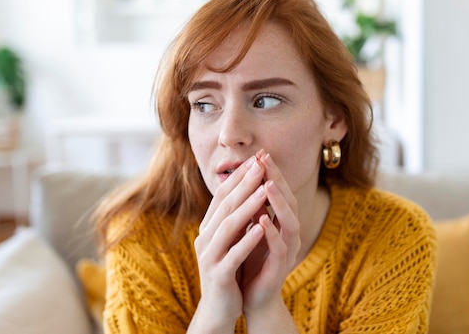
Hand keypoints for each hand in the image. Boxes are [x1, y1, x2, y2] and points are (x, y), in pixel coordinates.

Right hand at [191, 153, 268, 329]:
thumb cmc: (229, 269)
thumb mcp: (231, 240)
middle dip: (244, 184)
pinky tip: (262, 227)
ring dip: (247, 206)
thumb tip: (251, 188)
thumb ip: (235, 218)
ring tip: (264, 190)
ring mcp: (208, 257)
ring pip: (228, 226)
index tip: (256, 160)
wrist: (219, 308)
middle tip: (260, 165)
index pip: (222, 196)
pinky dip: (248, 239)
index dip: (239, 177)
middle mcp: (204, 238)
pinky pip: (233, 254)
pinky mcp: (218, 275)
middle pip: (225, 206)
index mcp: (208, 228)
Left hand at [240, 151, 299, 317]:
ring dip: (279, 202)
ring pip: (290, 221)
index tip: (260, 154)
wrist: (251, 297)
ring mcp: (288, 249)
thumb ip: (252, 209)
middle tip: (265, 160)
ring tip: (268, 184)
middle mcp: (289, 233)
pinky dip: (272, 232)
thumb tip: (245, 180)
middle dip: (277, 179)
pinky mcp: (281, 267)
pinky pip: (280, 246)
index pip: (280, 192)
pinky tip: (262, 219)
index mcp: (282, 223)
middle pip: (289, 200)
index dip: (272, 173)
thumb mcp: (249, 229)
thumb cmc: (251, 260)